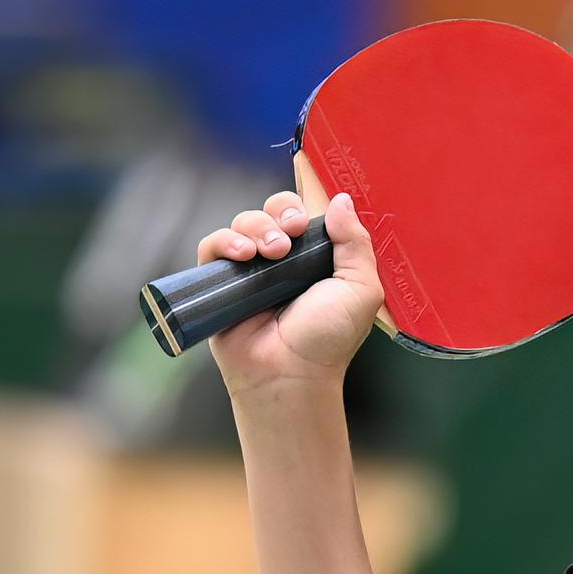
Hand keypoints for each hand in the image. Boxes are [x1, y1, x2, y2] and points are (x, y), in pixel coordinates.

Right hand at [195, 190, 384, 395]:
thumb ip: (356, 243)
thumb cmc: (328, 338)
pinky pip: (212, 246)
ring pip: (244, 222)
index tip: (307, 220)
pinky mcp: (220, 283)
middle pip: (274, 210)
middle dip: (281, 212)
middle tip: (290, 235)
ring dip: (257, 227)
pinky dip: (224, 241)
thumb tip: (342, 200)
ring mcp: (251, 269)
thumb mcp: (361, 288)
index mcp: (318, 258)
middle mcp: (284, 259)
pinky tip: (243, 255)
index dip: (304, 207)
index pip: (306, 214)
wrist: (290, 373)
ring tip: (270, 252)